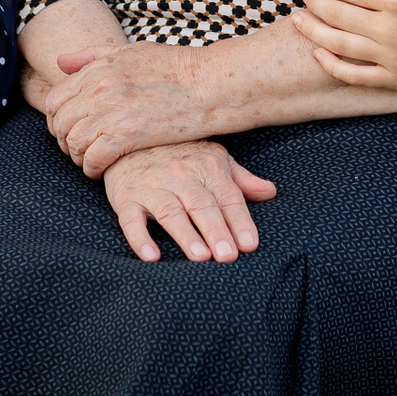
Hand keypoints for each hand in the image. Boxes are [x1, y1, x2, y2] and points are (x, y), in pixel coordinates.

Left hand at [44, 41, 214, 176]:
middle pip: (60, 123)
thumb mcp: (132, 52)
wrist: (210, 83)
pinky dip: (92, 169)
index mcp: (100, 68)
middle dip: (65, 140)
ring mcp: (112, 111)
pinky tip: (102, 171)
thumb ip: (94, 56)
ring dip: (78, 157)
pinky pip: (93, 159)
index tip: (72, 129)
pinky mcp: (127, 135)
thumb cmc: (177, 67)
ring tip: (91, 161)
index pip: (56, 99)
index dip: (58, 119)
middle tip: (80, 150)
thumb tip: (60, 62)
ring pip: (73, 143)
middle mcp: (100, 88)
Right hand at [103, 140, 276, 262]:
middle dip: (216, 230)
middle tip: (228, 256)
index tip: (250, 244)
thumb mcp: (212, 157)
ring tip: (200, 257)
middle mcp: (180, 176)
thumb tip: (270, 192)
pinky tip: (151, 257)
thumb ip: (240, 178)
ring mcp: (152, 187)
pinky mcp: (126, 198)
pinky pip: (131, 219)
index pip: (227, 197)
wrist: (129, 138)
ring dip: (185, 234)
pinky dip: (140, 238)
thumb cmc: (178, 152)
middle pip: (201, 205)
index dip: (239, 220)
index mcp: (207, 166)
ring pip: (170, 212)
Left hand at [292, 0, 396, 92]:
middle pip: (337, 16)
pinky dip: (332, 66)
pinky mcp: (394, 78)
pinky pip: (354, 75)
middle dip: (316, 4)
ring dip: (313, 32)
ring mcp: (389, 57)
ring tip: (298, 21)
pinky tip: (319, 55)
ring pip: (338, 45)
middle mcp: (388, 29)